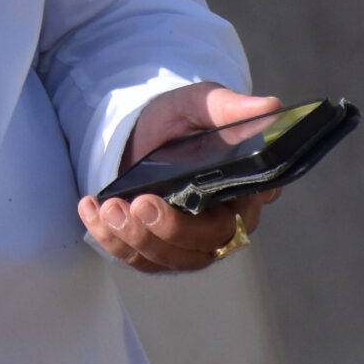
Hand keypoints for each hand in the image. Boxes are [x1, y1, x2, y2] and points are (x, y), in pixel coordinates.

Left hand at [78, 82, 285, 273]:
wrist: (143, 132)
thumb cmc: (181, 119)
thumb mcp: (201, 105)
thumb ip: (230, 107)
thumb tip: (271, 107)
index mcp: (243, 192)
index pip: (247, 213)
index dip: (227, 217)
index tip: (207, 200)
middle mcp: (220, 224)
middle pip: (206, 244)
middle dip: (171, 230)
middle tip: (141, 202)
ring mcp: (187, 244)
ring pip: (169, 259)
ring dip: (136, 237)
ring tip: (109, 207)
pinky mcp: (156, 251)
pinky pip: (137, 258)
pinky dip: (111, 240)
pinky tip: (92, 211)